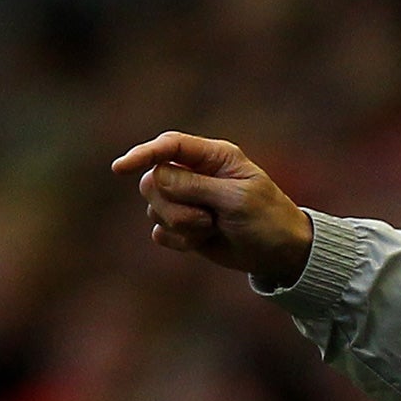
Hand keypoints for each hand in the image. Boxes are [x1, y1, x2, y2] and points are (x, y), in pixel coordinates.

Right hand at [111, 131, 312, 285]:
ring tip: (213, 228)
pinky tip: (204, 241)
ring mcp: (187, 200)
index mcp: (214, 157)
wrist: (280, 254)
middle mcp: (195, 174)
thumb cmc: (268, 220)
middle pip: (153, 180)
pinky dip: (180, 240)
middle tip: (207, 218)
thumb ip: (197, 186)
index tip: (120, 168)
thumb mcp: (238, 199)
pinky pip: (161, 232)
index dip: (143, 154)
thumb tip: (156, 177)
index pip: (170, 146)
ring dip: (181, 225)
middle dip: (173, 205)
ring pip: (154, 208)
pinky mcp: (183, 226)